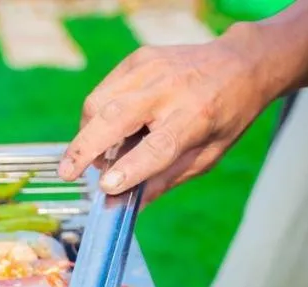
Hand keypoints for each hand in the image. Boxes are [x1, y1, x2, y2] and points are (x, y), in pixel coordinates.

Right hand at [57, 25, 276, 200]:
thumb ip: (166, 180)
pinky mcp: (139, 59)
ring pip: (99, 103)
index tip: (106, 186)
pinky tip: (108, 129)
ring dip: (88, 134)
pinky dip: (96, 115)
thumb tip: (128, 206)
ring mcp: (152, 69)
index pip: (159, 146)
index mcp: (197, 117)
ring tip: (98, 154)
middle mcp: (171, 89)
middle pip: (116, 118)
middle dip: (85, 148)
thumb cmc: (224, 116)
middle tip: (67, 173)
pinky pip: (103, 91)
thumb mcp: (207, 156)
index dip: (131, 168)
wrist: (240, 63)